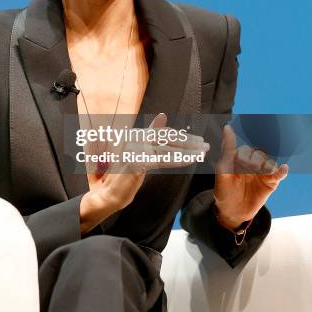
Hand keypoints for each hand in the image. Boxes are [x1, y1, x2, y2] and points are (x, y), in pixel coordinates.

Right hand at [85, 112, 208, 210]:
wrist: (107, 194)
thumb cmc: (122, 176)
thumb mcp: (136, 153)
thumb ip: (148, 138)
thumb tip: (162, 117)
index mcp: (133, 134)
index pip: (162, 132)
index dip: (181, 135)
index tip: (195, 138)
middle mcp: (133, 137)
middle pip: (167, 137)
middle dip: (188, 141)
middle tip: (204, 144)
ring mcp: (134, 148)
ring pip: (167, 147)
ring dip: (188, 150)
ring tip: (202, 151)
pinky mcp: (137, 161)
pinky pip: (163, 159)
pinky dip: (180, 158)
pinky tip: (192, 159)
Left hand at [213, 124, 288, 228]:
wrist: (232, 211)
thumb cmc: (224, 190)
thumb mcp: (222, 170)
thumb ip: (227, 149)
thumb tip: (227, 128)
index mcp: (239, 158)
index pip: (245, 149)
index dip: (244, 153)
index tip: (240, 161)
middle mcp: (251, 163)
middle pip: (259, 154)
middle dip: (255, 159)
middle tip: (250, 168)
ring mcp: (261, 173)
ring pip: (269, 162)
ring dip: (266, 165)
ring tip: (260, 171)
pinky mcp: (270, 183)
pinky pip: (278, 175)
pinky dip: (281, 171)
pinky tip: (282, 169)